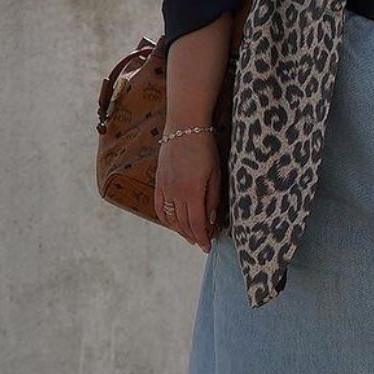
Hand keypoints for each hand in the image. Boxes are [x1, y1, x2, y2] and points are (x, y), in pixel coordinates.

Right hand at [154, 130, 221, 250]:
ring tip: (190, 236)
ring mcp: (164, 187)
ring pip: (170, 218)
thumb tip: (211, 221)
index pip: (196, 223)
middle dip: (193, 236)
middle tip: (202, 243)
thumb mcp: (215, 174)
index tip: (208, 246)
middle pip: (183, 223)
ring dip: (180, 230)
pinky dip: (166, 219)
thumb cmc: (205, 148)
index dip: (202, 237)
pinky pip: (159, 207)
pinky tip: (173, 224)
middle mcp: (175, 192)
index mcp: (192, 191)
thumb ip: (212, 199)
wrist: (185, 127)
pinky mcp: (158, 182)